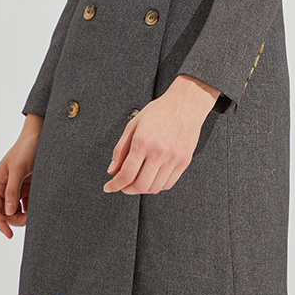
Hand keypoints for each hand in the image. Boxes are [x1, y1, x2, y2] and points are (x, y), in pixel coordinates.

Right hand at [0, 116, 42, 237]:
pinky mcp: (27, 186)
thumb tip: (9, 212)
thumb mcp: (18, 169)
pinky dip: (31, 207)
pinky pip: (27, 203)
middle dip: (16, 219)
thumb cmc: (26, 149)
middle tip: (29, 219)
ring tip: (35, 213)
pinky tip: (38, 207)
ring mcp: (16, 187)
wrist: (39, 136)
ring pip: (17, 210)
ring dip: (24, 215)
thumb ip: (12, 190)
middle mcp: (4, 187)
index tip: (9, 234)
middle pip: (6, 212)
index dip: (0, 223)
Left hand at [103, 75, 219, 195]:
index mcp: (143, 141)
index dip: (114, 185)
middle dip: (127, 189)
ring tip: (137, 181)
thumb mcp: (133, 124)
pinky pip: (168, 183)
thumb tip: (112, 170)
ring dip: (142, 189)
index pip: (126, 174)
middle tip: (122, 185)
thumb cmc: (160, 111)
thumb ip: (120, 149)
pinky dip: (157, 186)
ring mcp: (173, 158)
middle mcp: (159, 151)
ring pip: (155, 188)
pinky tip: (152, 178)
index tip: (109, 187)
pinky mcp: (184, 161)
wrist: (185, 104)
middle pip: (140, 185)